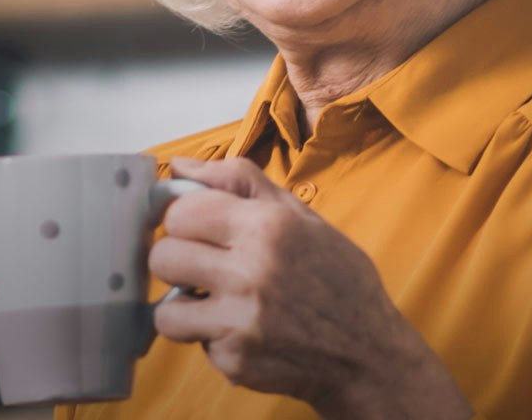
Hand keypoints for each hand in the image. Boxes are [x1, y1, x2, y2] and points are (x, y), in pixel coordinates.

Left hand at [150, 156, 472, 419]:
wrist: (367, 350)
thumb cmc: (336, 274)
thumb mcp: (300, 214)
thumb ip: (238, 181)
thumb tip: (181, 167)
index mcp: (267, 227)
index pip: (182, 212)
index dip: (185, 217)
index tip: (197, 225)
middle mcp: (250, 273)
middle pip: (164, 256)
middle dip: (178, 257)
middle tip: (203, 262)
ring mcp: (240, 323)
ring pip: (166, 311)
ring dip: (185, 305)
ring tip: (214, 298)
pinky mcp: (234, 363)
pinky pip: (197, 343)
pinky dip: (213, 336)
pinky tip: (244, 327)